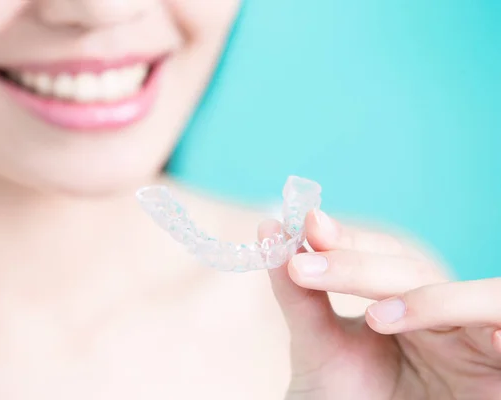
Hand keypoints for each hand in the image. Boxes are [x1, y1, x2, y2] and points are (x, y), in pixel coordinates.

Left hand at [260, 210, 500, 399]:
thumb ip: (298, 294)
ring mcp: (473, 346)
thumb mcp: (317, 347)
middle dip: (361, 267)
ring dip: (427, 298)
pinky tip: (459, 332)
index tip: (308, 224)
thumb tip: (269, 228)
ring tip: (375, 317)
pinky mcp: (497, 376)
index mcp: (401, 305)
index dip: (349, 240)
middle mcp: (440, 318)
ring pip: (478, 298)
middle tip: (305, 265)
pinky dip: (486, 325)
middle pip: (417, 272)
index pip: (382, 257)